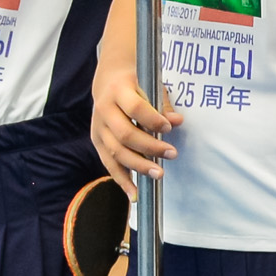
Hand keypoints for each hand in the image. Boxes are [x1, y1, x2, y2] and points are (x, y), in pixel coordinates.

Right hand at [91, 61, 178, 188]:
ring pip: (116, 152)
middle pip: (125, 135)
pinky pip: (109, 164)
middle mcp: (104, 110)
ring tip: (159, 174)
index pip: (135, 108)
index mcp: (118, 91)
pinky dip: (122, 180)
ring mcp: (98, 128)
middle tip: (172, 154)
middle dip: (150, 147)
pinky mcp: (98, 142)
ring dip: (139, 166)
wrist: (109, 81)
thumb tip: (177, 121)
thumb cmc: (136, 84)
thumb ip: (162, 105)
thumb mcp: (150, 86)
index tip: (168, 127)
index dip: (152, 119)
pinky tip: (134, 194)